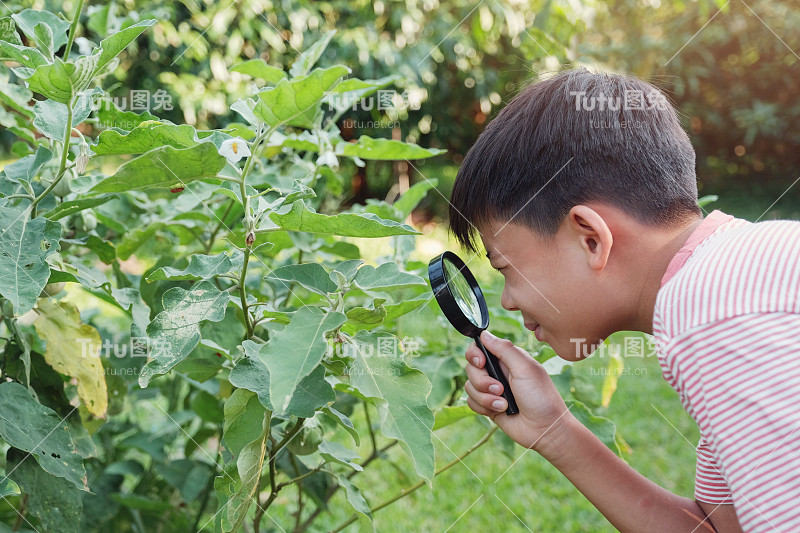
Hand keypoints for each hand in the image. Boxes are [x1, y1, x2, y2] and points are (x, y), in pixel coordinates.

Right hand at [465, 330, 571, 450]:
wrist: (545, 429)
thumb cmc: (541, 397)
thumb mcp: (525, 368)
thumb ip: (504, 349)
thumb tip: (484, 334)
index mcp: (507, 359)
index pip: (479, 348)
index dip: (474, 354)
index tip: (481, 363)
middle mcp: (498, 372)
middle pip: (470, 368)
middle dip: (482, 381)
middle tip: (500, 388)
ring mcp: (492, 389)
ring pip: (469, 386)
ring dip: (485, 397)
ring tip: (504, 404)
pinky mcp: (488, 406)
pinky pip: (471, 402)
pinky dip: (484, 407)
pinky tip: (500, 411)